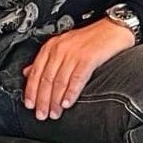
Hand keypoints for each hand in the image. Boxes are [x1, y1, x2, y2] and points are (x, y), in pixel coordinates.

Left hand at [21, 19, 135, 120]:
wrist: (114, 28)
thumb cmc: (90, 39)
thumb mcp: (64, 46)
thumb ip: (46, 60)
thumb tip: (28, 72)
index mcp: (51, 46)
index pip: (36, 72)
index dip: (31, 90)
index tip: (30, 104)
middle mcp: (59, 49)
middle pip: (46, 78)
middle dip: (42, 99)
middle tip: (41, 114)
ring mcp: (73, 53)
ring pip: (59, 80)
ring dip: (55, 100)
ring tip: (54, 113)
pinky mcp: (88, 57)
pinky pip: (77, 78)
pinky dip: (71, 92)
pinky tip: (67, 103)